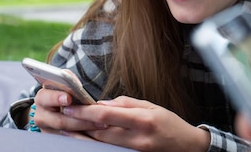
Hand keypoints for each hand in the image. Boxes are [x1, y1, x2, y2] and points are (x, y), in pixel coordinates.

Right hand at [32, 87, 102, 139]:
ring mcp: (48, 130)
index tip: (68, 98)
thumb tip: (76, 85)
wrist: (57, 107)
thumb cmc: (64, 92)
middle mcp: (42, 115)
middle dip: (80, 119)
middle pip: (60, 120)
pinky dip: (84, 137)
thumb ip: (69, 82)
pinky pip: (71, 140)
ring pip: (67, 133)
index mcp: (42, 98)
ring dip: (85, 129)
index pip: (46, 97)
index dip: (57, 98)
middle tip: (95, 116)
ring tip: (101, 124)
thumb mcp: (65, 83)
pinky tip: (96, 134)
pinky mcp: (56, 138)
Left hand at [63, 96, 210, 151]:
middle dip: (79, 123)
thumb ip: (125, 104)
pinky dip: (96, 144)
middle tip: (63, 116)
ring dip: (83, 135)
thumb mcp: (151, 106)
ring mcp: (134, 151)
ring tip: (68, 127)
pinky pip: (109, 150)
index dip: (85, 111)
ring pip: (101, 144)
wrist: (187, 147)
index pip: (106, 115)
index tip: (71, 106)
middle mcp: (137, 138)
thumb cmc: (170, 123)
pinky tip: (85, 138)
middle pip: (99, 132)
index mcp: (142, 119)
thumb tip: (102, 103)